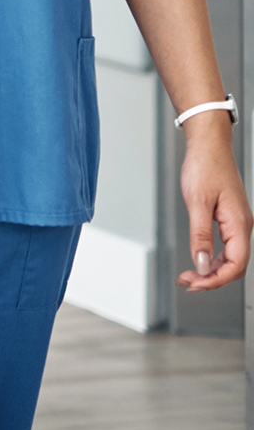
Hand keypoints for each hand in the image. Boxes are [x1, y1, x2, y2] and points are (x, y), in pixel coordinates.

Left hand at [176, 114, 251, 291]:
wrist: (209, 145)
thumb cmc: (205, 166)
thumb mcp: (197, 202)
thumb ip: (201, 235)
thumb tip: (202, 264)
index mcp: (238, 224)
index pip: (235, 265)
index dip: (216, 280)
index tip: (196, 284)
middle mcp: (242, 226)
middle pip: (234, 266)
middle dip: (212, 278)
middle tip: (187, 282)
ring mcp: (236, 223)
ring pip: (230, 258)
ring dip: (211, 270)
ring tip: (189, 276)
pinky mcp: (229, 218)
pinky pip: (226, 246)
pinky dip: (212, 257)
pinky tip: (199, 260)